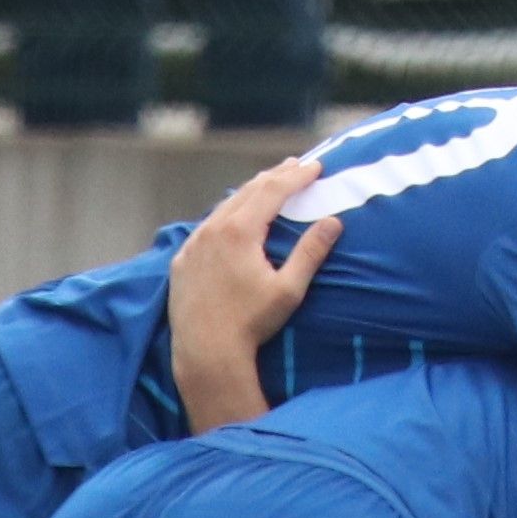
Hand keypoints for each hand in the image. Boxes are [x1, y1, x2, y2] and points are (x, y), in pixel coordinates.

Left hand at [167, 153, 342, 433]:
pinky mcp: (182, 260)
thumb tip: (334, 221)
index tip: (314, 166)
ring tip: (266, 185)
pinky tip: (230, 218)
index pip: (272, 191)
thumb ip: (310, 252)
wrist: (205, 351)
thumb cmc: (251, 323)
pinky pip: (206, 227)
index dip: (295, 177)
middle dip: (274, 177)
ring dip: (248, 193)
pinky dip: (224, 215)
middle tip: (294, 166)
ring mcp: (194, 244)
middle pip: (247, 192)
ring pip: (224, 207)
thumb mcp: (288, 289)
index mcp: (240, 231)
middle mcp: (213, 229)